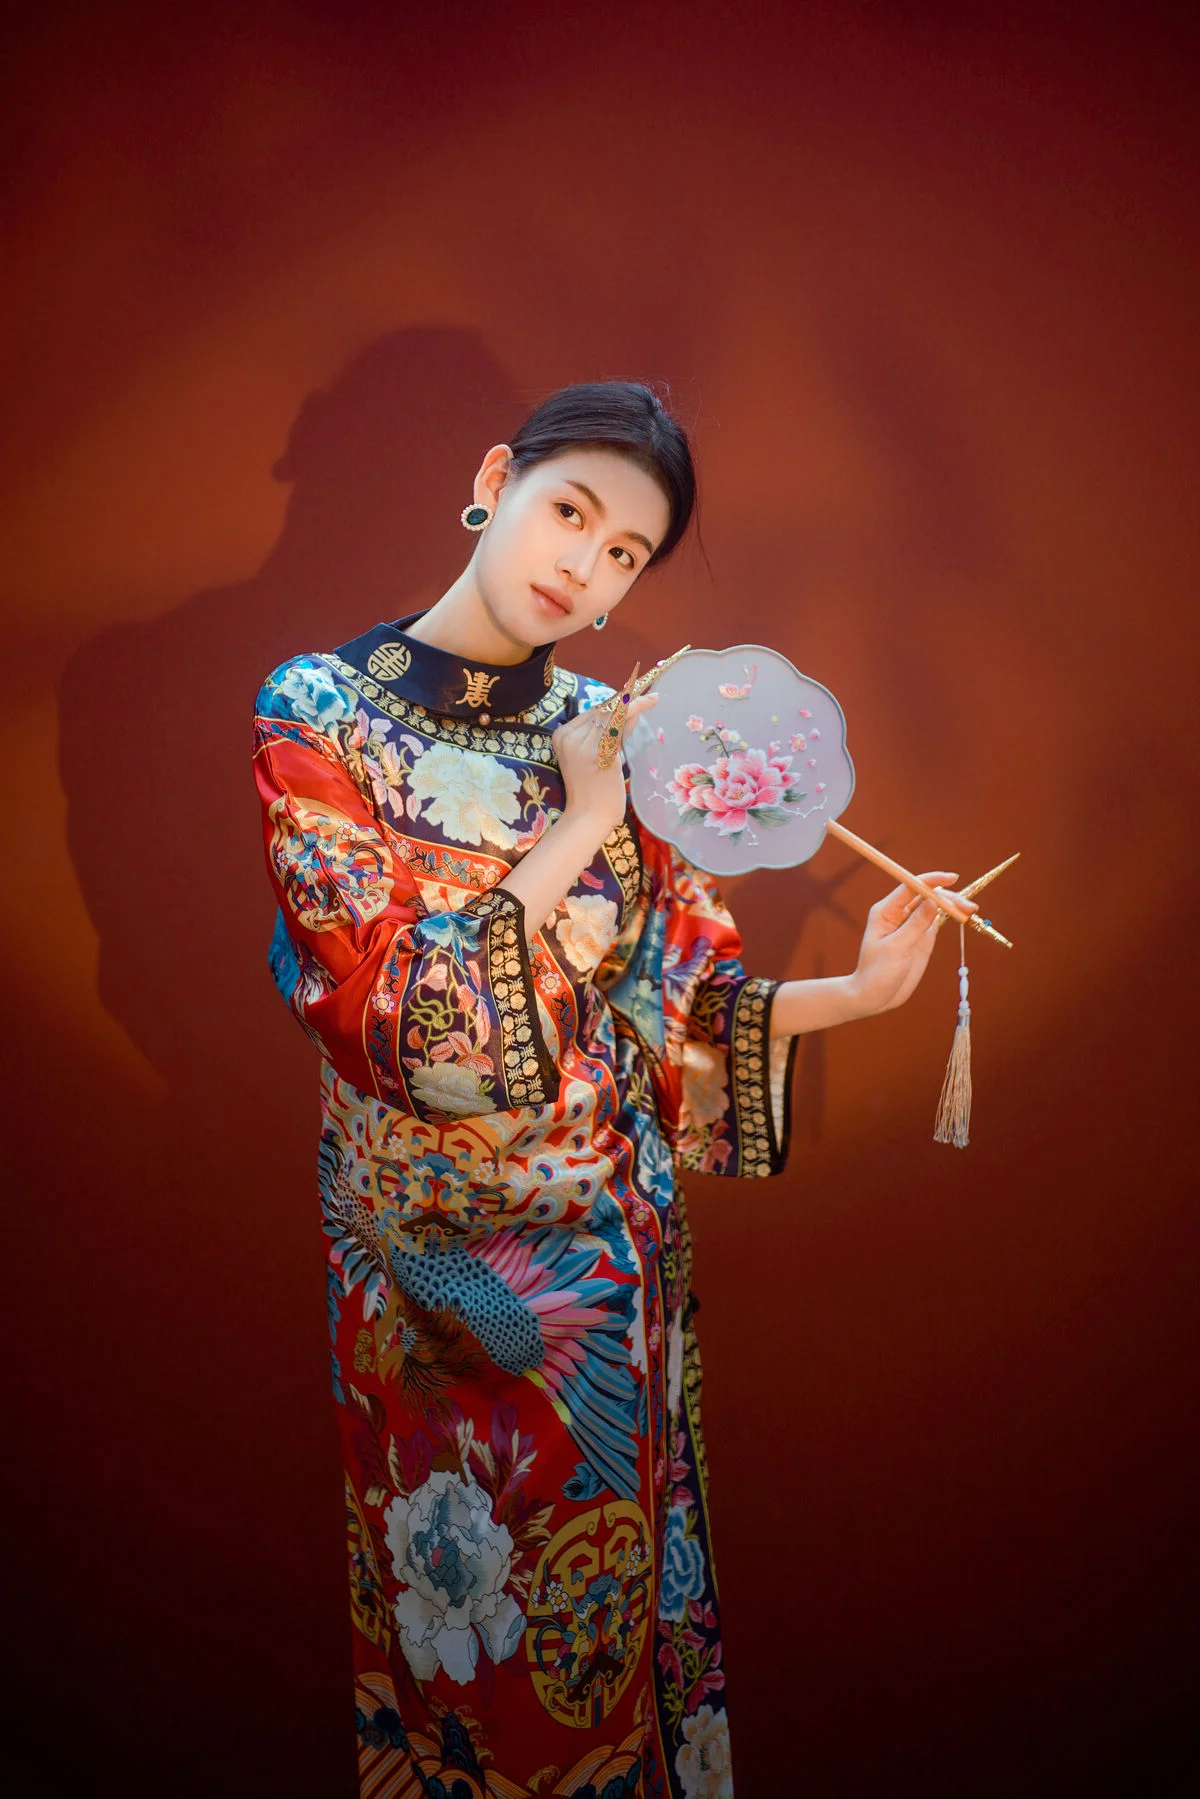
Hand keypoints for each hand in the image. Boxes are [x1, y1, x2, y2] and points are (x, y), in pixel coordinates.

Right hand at [553, 692, 658, 837]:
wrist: (588, 817)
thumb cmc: (595, 790)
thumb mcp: (600, 755)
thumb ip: (614, 732)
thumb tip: (633, 709)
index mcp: (561, 736)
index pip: (592, 712)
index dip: (615, 702)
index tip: (633, 691)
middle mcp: (569, 737)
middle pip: (602, 710)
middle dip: (627, 699)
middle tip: (650, 694)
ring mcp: (582, 744)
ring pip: (612, 714)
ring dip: (635, 704)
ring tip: (654, 698)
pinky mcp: (599, 752)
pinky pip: (620, 724)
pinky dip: (636, 710)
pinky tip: (650, 703)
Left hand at [846, 871, 977, 1017]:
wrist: (875, 996)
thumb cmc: (877, 972)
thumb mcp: (896, 948)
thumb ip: (915, 924)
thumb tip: (933, 900)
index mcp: (886, 910)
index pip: (911, 886)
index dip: (932, 880)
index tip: (951, 879)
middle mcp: (899, 913)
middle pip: (927, 895)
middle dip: (948, 897)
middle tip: (968, 907)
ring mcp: (912, 924)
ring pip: (935, 906)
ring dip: (953, 905)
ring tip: (971, 911)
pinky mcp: (922, 936)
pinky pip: (938, 919)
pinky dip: (951, 916)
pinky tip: (964, 916)